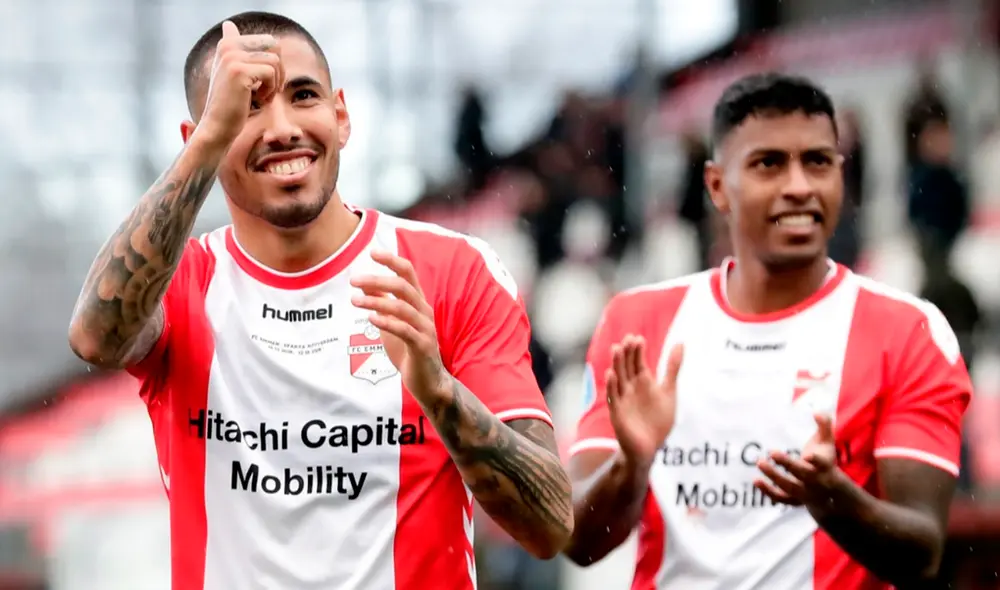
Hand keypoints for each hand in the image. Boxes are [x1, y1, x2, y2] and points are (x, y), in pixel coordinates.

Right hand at [198, 21, 285, 146]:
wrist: (218, 126)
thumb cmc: (230, 103)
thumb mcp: (231, 71)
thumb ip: (235, 49)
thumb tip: (228, 24)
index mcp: (228, 43)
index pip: (269, 41)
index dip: (275, 62)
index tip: (263, 81)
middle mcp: (228, 45)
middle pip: (274, 46)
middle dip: (279, 68)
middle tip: (270, 88)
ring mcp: (232, 57)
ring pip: (275, 61)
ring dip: (275, 82)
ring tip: (262, 96)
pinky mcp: (239, 71)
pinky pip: (271, 73)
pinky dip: (270, 90)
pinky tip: (258, 100)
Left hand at [350, 250, 448, 401]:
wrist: (427, 381)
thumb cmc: (408, 351)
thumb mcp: (392, 323)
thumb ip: (382, 304)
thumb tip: (364, 284)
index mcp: (418, 303)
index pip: (408, 273)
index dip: (392, 261)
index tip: (372, 252)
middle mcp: (424, 311)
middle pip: (403, 286)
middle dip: (377, 280)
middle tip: (354, 281)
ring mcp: (425, 328)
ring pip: (402, 307)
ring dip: (376, 301)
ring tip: (354, 300)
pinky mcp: (422, 346)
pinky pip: (405, 330)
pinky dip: (387, 322)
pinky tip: (371, 319)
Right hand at [608, 336, 682, 466]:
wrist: (650, 447)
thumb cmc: (658, 420)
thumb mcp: (669, 390)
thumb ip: (673, 367)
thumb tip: (681, 342)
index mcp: (643, 382)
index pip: (637, 361)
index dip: (637, 350)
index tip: (638, 338)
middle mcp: (630, 388)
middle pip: (627, 366)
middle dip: (627, 353)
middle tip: (628, 339)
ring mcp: (623, 399)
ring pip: (618, 378)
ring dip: (617, 364)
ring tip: (617, 349)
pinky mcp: (617, 412)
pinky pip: (613, 397)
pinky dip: (612, 386)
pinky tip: (611, 374)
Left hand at [755, 414, 845, 512]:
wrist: (830, 492)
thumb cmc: (825, 460)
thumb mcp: (828, 443)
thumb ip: (825, 426)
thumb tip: (817, 412)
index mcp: (825, 466)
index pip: (822, 464)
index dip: (816, 461)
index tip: (807, 455)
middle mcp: (816, 481)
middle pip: (802, 474)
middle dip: (788, 464)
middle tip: (772, 452)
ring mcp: (805, 493)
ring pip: (789, 487)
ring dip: (774, 476)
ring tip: (760, 462)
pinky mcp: (794, 501)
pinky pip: (780, 498)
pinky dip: (768, 492)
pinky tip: (756, 481)